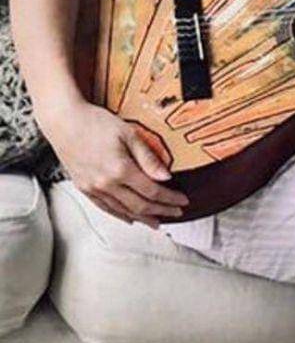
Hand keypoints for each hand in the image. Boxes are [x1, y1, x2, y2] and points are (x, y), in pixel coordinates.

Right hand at [44, 100, 188, 227]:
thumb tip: (166, 176)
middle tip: (176, 213)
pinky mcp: (84, 188)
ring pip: (123, 211)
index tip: (182, 201)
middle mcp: (105, 184)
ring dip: (142, 218)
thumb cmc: (95, 123)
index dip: (170, 199)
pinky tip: (130, 218)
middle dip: (161, 211)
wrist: (64, 121)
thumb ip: (148, 158)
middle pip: (139, 205)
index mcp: (120, 170)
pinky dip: (120, 215)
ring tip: (157, 221)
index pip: (152, 191)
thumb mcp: (129, 134)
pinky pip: (105, 208)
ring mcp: (93, 188)